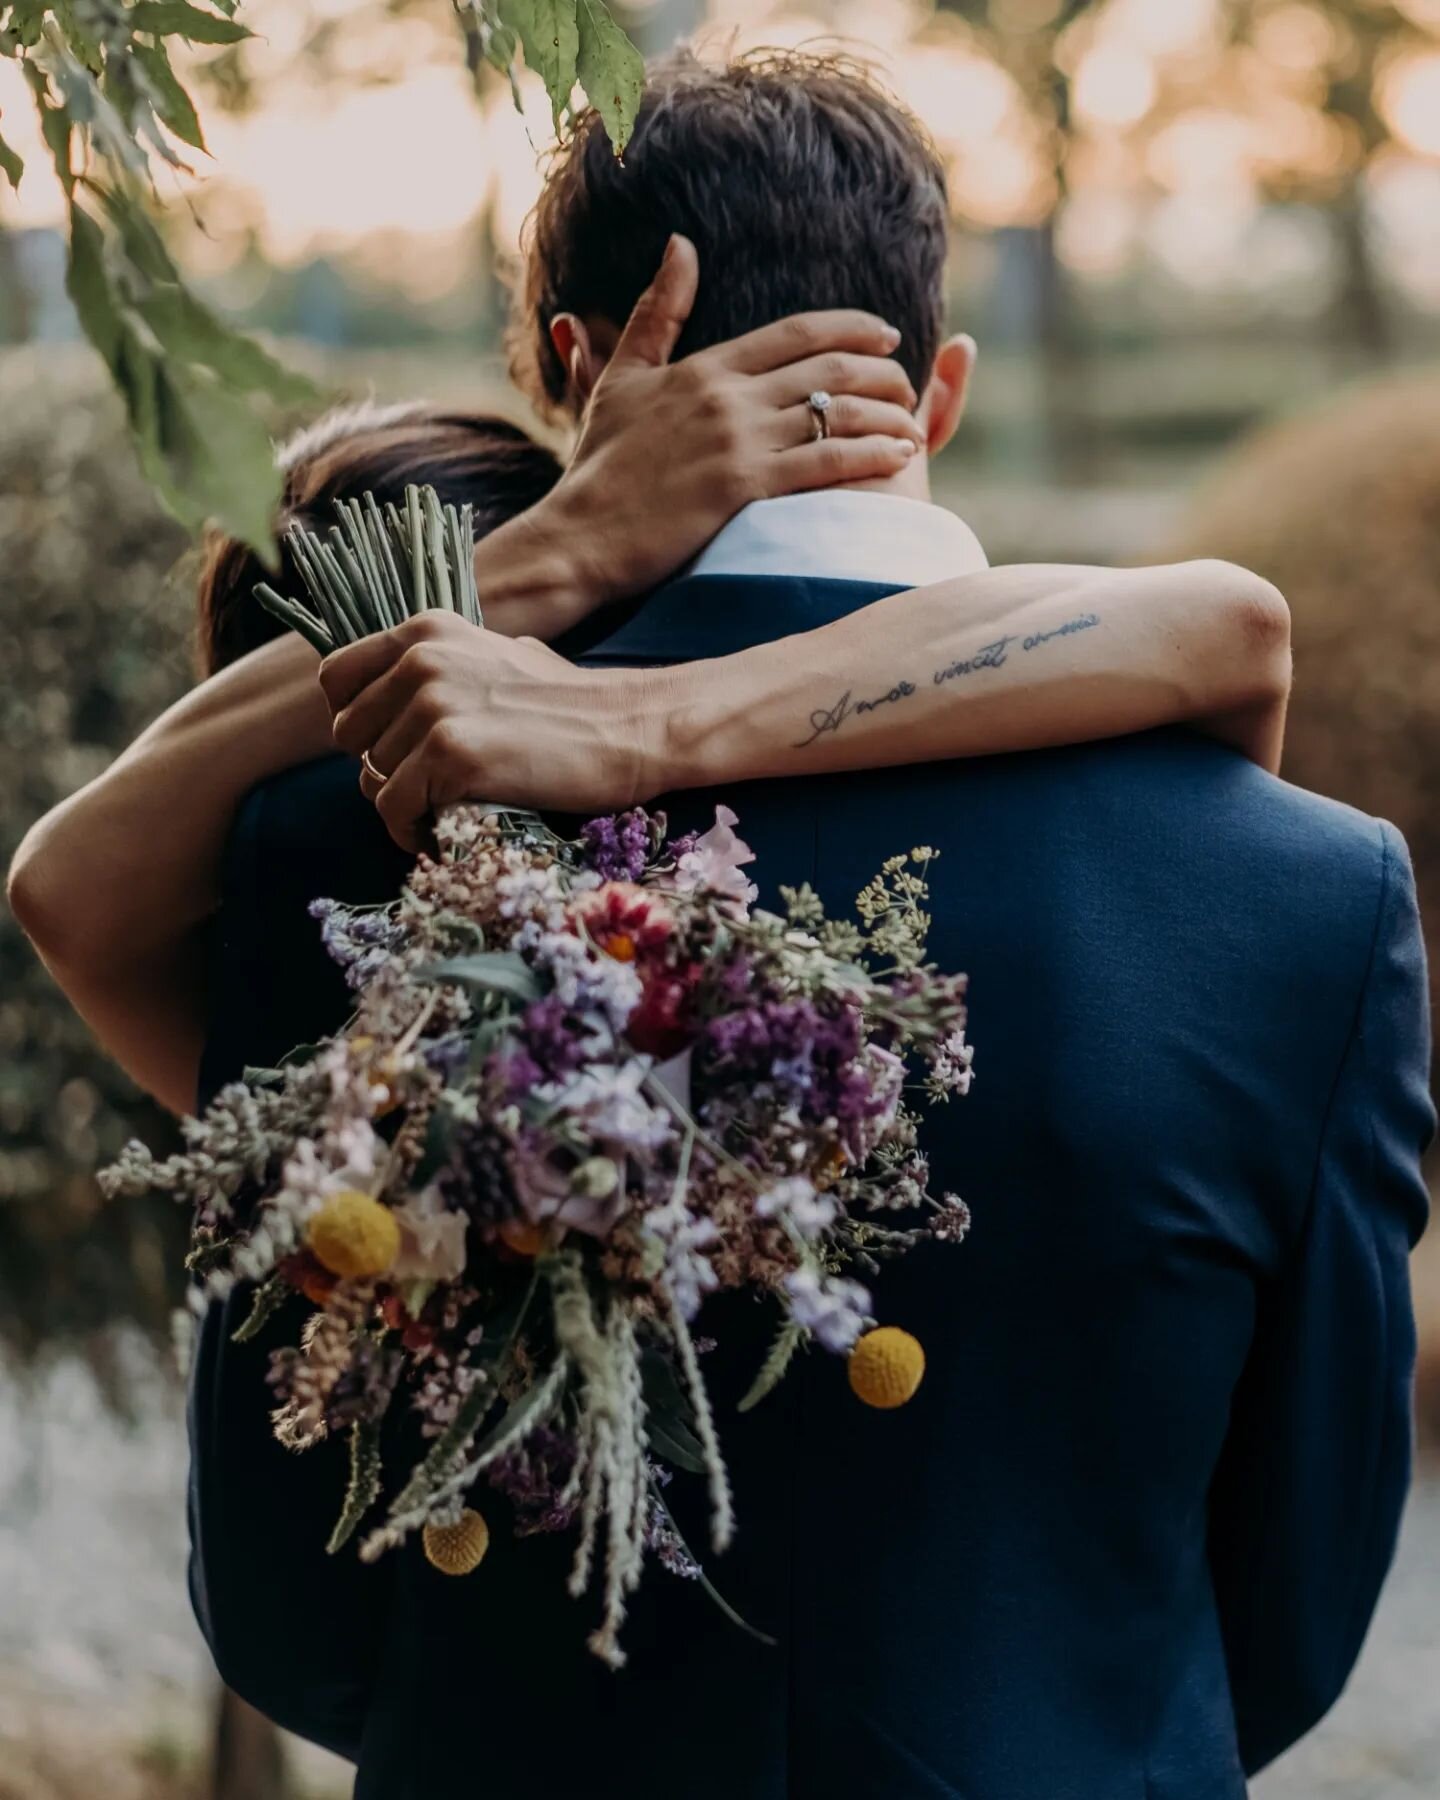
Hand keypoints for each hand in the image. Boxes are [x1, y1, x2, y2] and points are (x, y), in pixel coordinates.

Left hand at [321, 614, 668, 851]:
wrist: (630, 728)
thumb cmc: (574, 704)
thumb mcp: (498, 658)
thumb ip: (443, 669)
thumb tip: (401, 699)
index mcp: (426, 633)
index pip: (336, 678)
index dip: (354, 720)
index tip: (389, 746)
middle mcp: (421, 662)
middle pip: (348, 734)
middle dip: (381, 766)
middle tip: (425, 786)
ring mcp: (434, 707)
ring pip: (372, 776)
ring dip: (403, 803)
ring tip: (442, 812)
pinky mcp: (451, 754)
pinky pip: (395, 809)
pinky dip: (410, 832)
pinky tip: (440, 834)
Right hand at [479, 235, 923, 637]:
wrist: (581, 534)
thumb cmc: (600, 466)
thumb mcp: (623, 378)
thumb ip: (656, 313)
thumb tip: (680, 244)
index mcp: (704, 368)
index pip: (794, 333)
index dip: (849, 329)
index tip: (884, 334)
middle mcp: (728, 397)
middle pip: (827, 369)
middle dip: (880, 374)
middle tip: (907, 383)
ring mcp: (738, 441)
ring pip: (835, 413)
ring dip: (886, 416)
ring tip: (913, 425)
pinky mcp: (744, 488)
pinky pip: (825, 463)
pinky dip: (870, 455)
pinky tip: (900, 456)